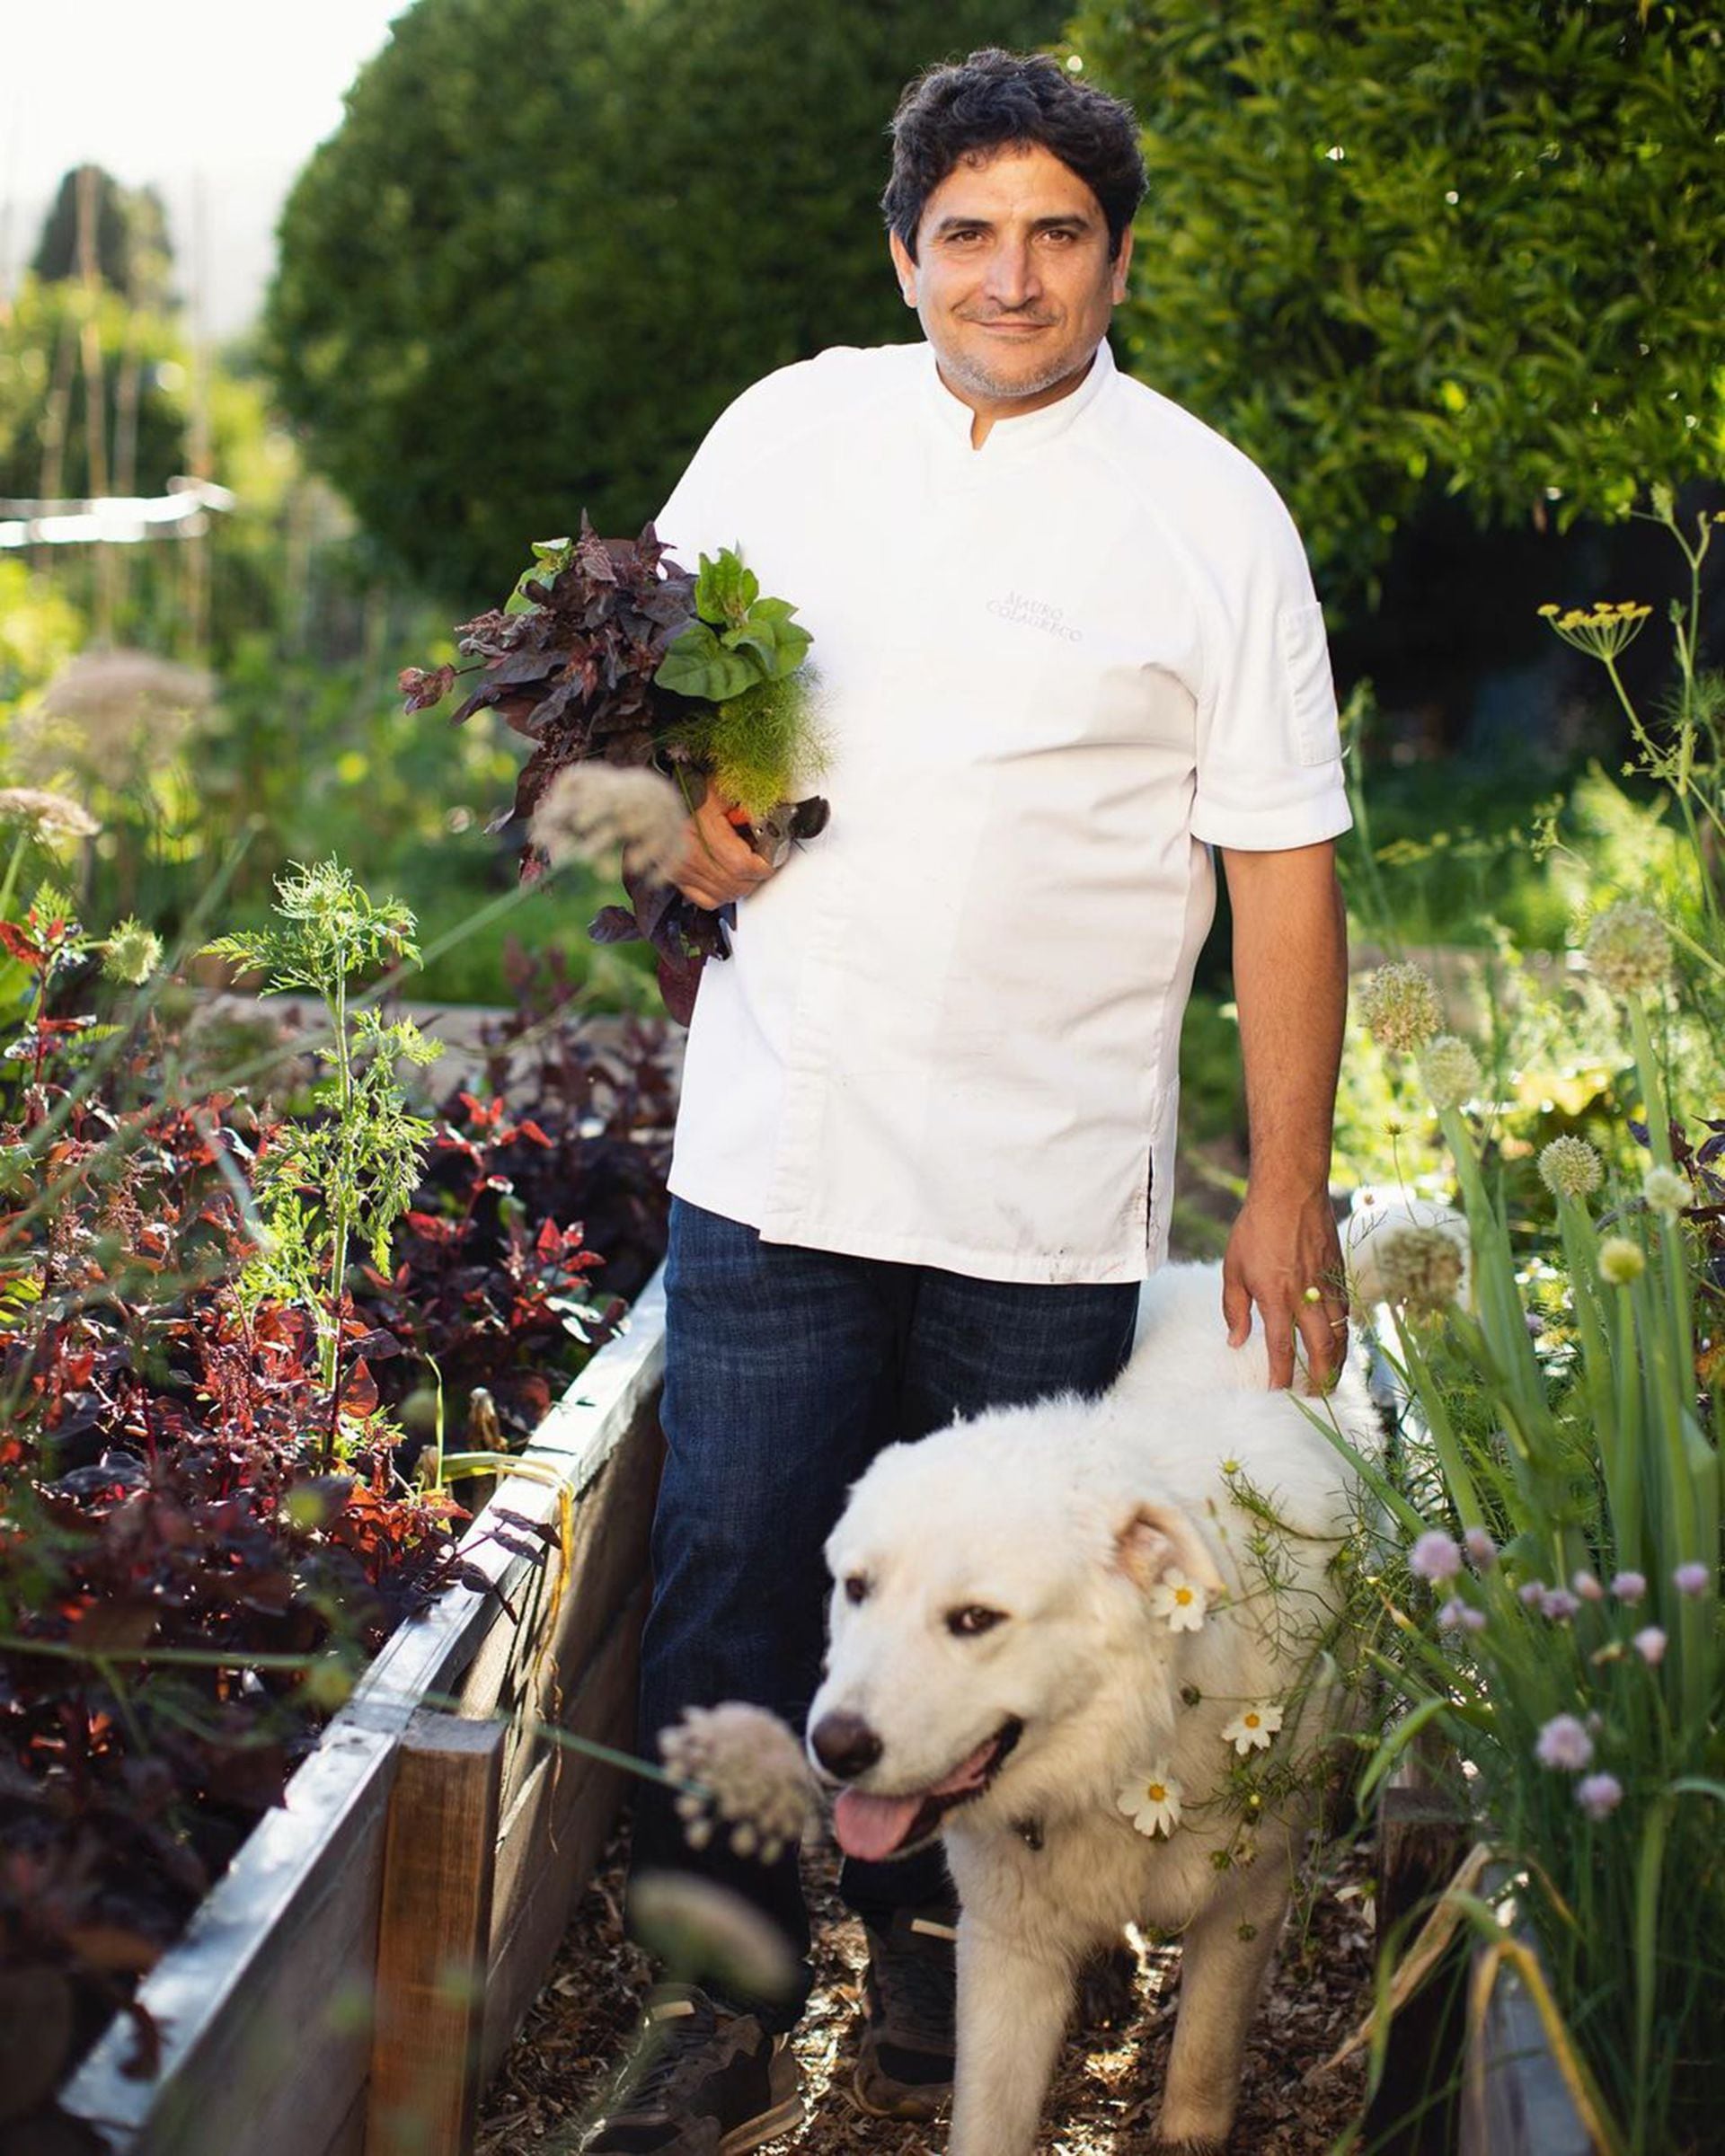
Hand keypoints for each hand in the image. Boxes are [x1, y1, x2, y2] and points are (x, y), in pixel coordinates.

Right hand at [668, 788, 776, 910]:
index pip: (741, 865)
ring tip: (749, 866)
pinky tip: (730, 879)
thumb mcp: (723, 789)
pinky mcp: (676, 877)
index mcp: (701, 829)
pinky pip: (707, 900)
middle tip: (765, 859)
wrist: (663, 795)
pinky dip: (724, 894)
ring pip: (725, 895)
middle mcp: (688, 854)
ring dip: (743, 885)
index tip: (772, 855)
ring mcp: (681, 869)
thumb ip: (749, 806)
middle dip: (757, 875)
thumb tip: (773, 822)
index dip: (763, 865)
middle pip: (736, 884)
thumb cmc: (691, 789)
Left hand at [1222, 1188, 1348, 1389]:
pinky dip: (1344, 1333)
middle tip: (1318, 1397)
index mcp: (1277, 1297)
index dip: (1282, 1376)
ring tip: (1332, 1379)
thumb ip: (1235, 1309)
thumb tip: (1235, 1341)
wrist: (1291, 1192)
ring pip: (1340, 1333)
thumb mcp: (1233, 1269)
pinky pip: (1346, 1312)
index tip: (1280, 1394)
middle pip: (1322, 1350)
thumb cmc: (1256, 1229)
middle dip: (1322, 1378)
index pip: (1282, 1349)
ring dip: (1338, 1361)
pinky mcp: (1340, 1273)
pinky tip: (1338, 1342)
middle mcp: (1307, 1296)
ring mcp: (1328, 1285)